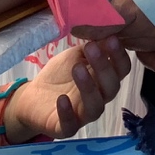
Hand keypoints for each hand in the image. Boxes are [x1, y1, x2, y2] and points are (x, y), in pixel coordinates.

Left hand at [5, 37, 131, 139]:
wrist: (33, 95)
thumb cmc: (60, 74)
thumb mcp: (76, 56)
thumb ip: (91, 46)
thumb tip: (106, 27)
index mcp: (104, 79)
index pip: (121, 69)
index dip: (118, 55)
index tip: (111, 38)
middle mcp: (99, 98)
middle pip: (112, 87)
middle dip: (104, 67)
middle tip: (92, 47)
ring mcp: (83, 114)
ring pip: (95, 107)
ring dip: (89, 87)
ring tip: (77, 68)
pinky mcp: (66, 127)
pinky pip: (70, 125)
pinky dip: (67, 113)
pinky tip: (62, 99)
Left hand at [75, 0, 154, 72]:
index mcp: (135, 3)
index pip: (96, 26)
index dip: (83, 22)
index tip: (75, 13)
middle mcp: (149, 29)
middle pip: (113, 38)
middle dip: (102, 26)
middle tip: (96, 9)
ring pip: (133, 48)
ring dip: (123, 37)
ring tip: (120, 18)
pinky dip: (147, 56)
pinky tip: (144, 39)